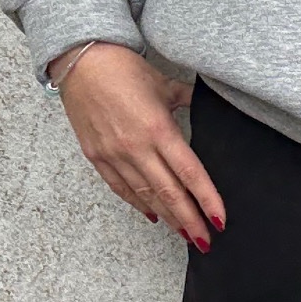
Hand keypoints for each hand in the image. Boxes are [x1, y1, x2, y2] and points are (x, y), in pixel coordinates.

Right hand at [48, 43, 225, 248]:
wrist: (81, 60)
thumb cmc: (123, 69)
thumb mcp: (164, 84)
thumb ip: (188, 102)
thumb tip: (207, 107)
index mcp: (159, 129)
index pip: (190, 174)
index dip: (207, 200)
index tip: (219, 220)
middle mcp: (136, 147)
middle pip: (169, 193)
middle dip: (190, 220)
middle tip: (205, 241)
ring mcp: (114, 154)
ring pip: (145, 196)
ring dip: (168, 218)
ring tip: (185, 235)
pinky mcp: (96, 156)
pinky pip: (120, 188)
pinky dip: (138, 204)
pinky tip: (153, 216)